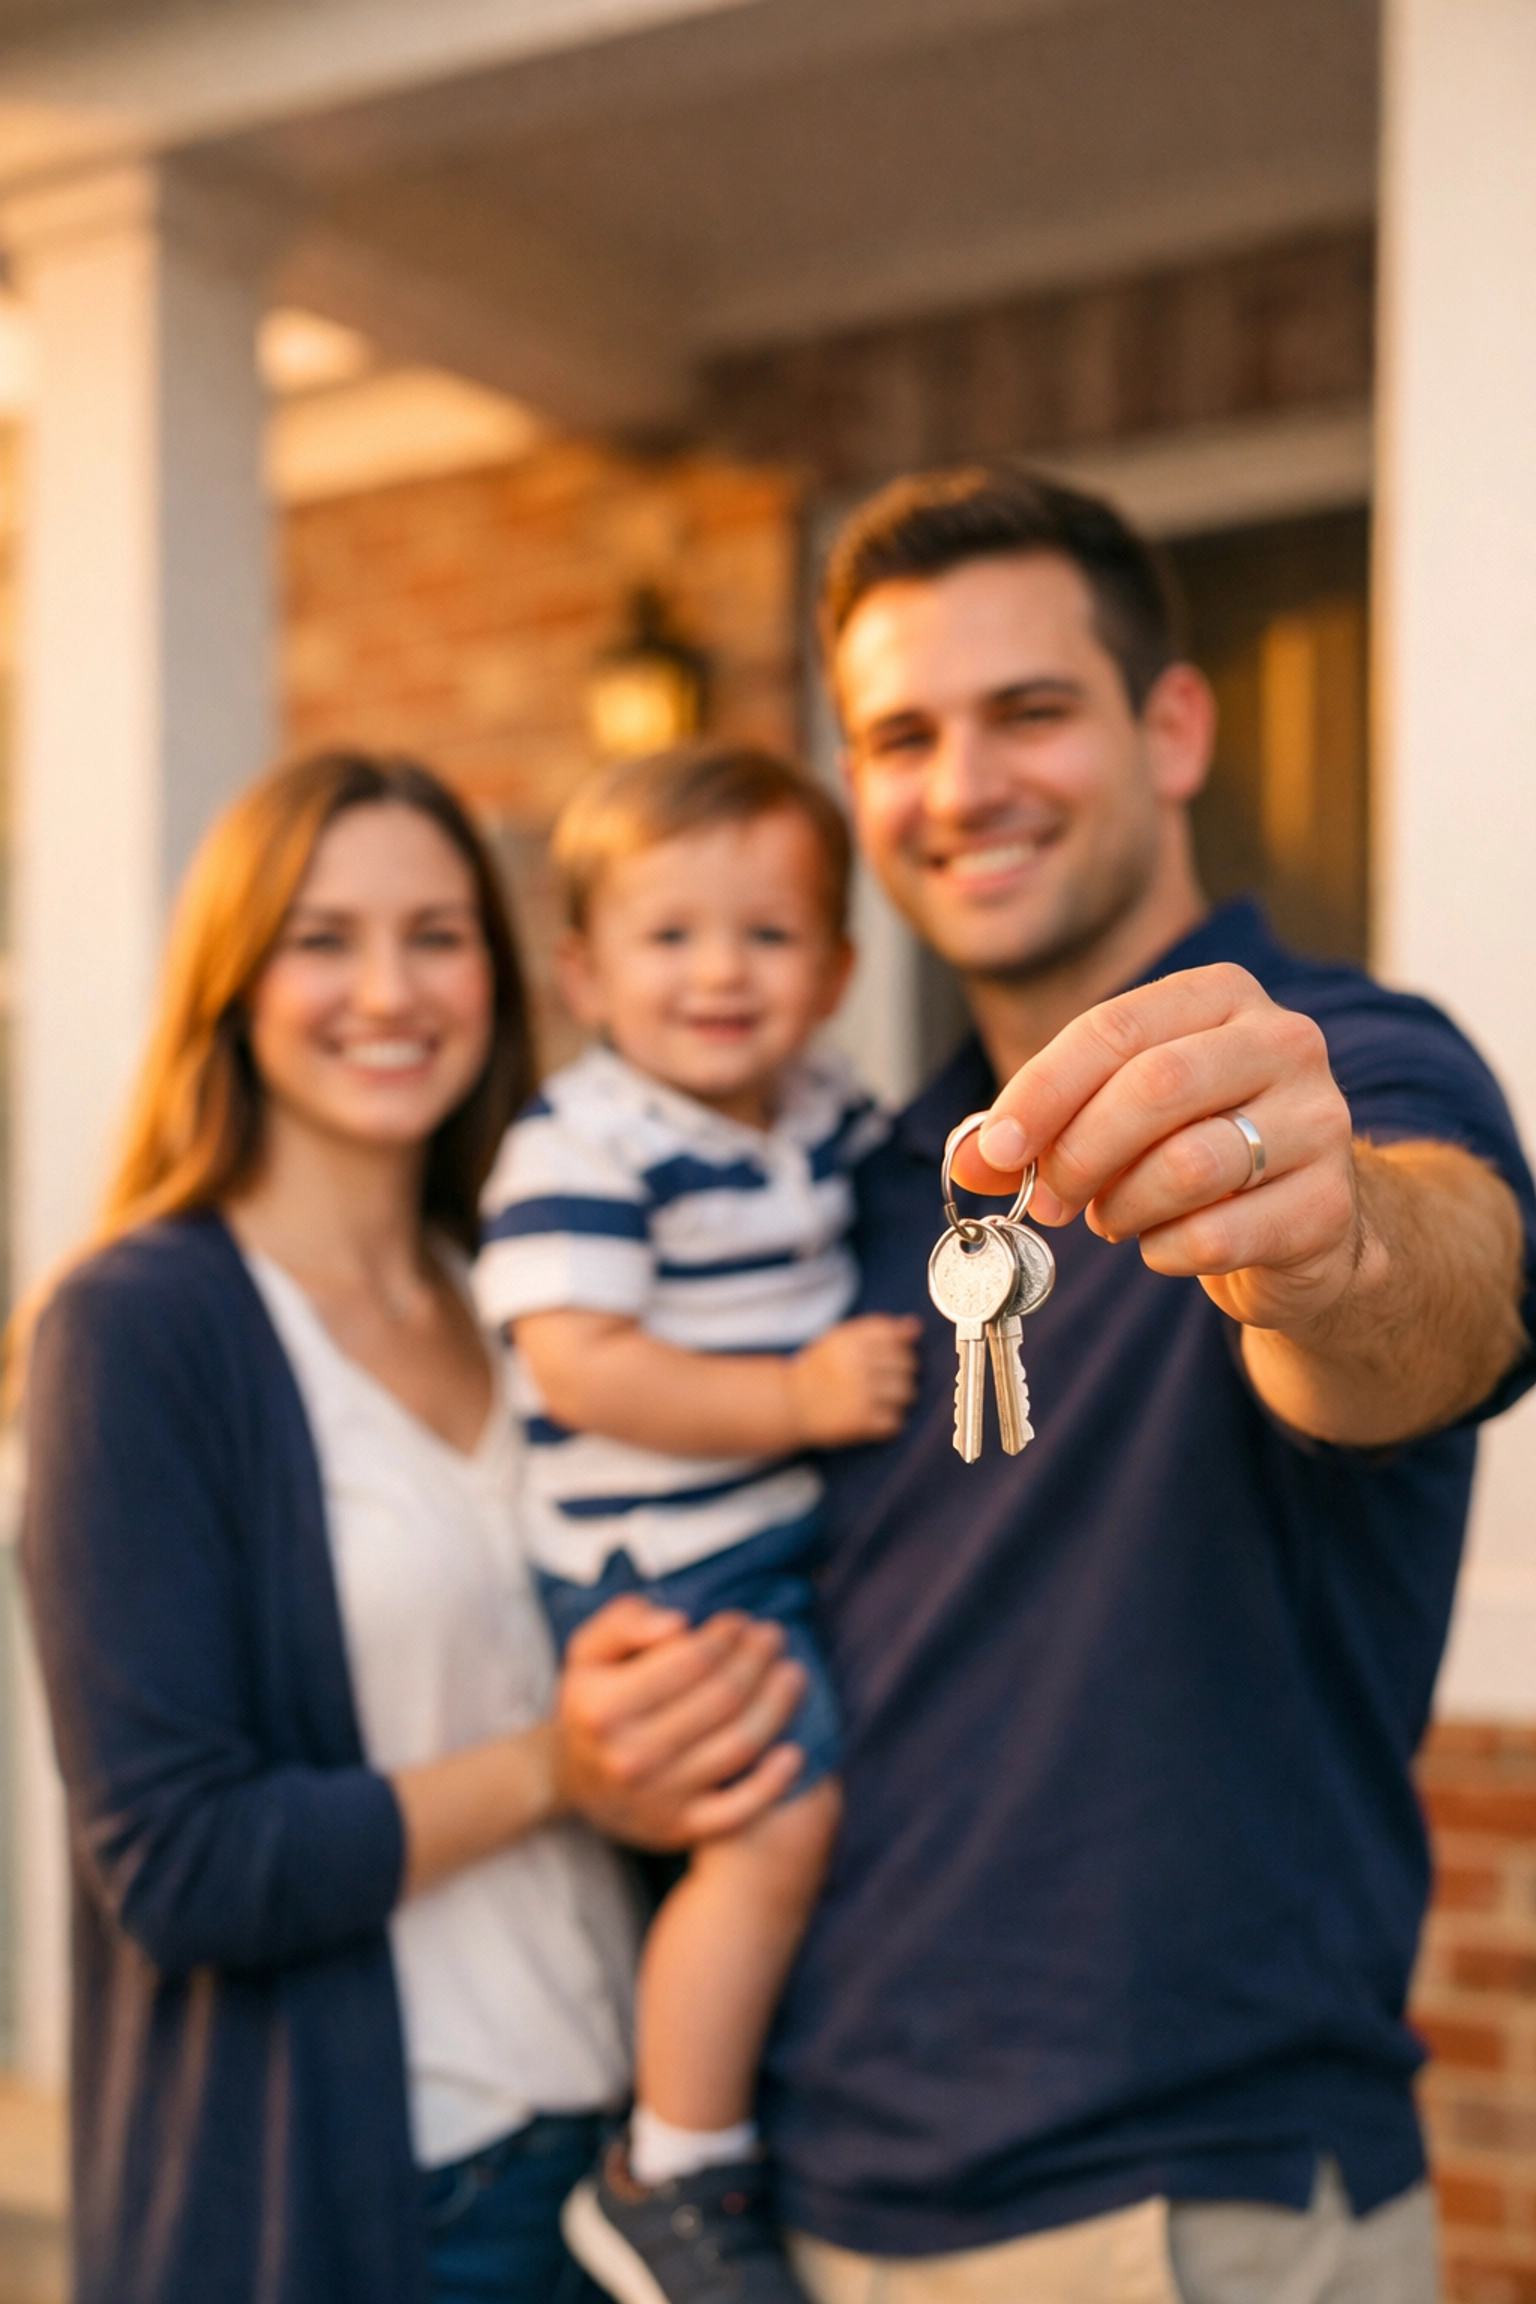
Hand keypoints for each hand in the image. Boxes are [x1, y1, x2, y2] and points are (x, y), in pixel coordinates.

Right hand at [552, 1595, 807, 1847]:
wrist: (573, 1778)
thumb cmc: (593, 1700)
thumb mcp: (589, 1650)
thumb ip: (626, 1622)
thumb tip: (678, 1623)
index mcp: (603, 1708)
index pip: (689, 1662)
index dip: (724, 1636)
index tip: (740, 1621)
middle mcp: (629, 1758)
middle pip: (720, 1700)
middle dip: (756, 1661)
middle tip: (773, 1637)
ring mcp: (656, 1798)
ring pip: (737, 1746)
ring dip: (775, 1706)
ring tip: (792, 1674)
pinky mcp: (679, 1829)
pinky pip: (738, 1811)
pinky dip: (772, 1784)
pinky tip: (795, 1752)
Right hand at [789, 1313, 921, 1443]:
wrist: (788, 1403)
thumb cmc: (819, 1370)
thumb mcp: (840, 1340)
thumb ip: (877, 1330)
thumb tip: (915, 1327)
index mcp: (852, 1339)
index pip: (897, 1336)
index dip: (899, 1347)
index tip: (886, 1357)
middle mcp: (859, 1363)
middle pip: (908, 1364)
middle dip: (901, 1373)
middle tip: (884, 1382)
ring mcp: (862, 1393)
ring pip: (908, 1393)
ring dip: (899, 1399)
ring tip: (881, 1401)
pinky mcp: (862, 1421)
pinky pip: (896, 1421)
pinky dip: (889, 1423)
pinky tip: (874, 1419)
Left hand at [955, 963, 1358, 1336]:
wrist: (1301, 1224)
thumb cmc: (1195, 1149)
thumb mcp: (1115, 1116)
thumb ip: (1041, 1128)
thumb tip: (970, 1158)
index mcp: (1224, 996)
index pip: (1116, 1027)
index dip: (1042, 1091)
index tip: (996, 1149)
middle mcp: (1285, 1042)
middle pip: (1153, 1087)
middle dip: (1078, 1152)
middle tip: (1049, 1199)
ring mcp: (1320, 1122)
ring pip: (1187, 1164)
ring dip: (1122, 1206)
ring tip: (1112, 1217)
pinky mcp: (1329, 1207)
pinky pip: (1216, 1235)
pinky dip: (1165, 1251)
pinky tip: (1163, 1245)